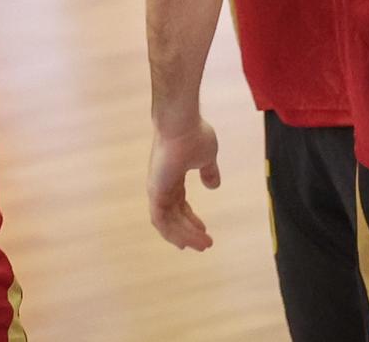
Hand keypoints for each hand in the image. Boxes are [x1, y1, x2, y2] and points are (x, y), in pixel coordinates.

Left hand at [147, 120, 220, 250]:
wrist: (181, 123)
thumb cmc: (194, 134)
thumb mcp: (206, 157)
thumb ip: (208, 172)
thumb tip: (213, 185)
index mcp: (173, 177)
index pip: (179, 204)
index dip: (190, 219)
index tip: (203, 230)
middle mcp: (162, 186)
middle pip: (174, 217)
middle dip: (189, 232)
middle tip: (205, 244)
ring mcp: (157, 190)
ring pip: (168, 224)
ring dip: (185, 236)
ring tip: (204, 245)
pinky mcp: (155, 192)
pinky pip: (162, 221)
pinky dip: (175, 233)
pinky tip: (189, 241)